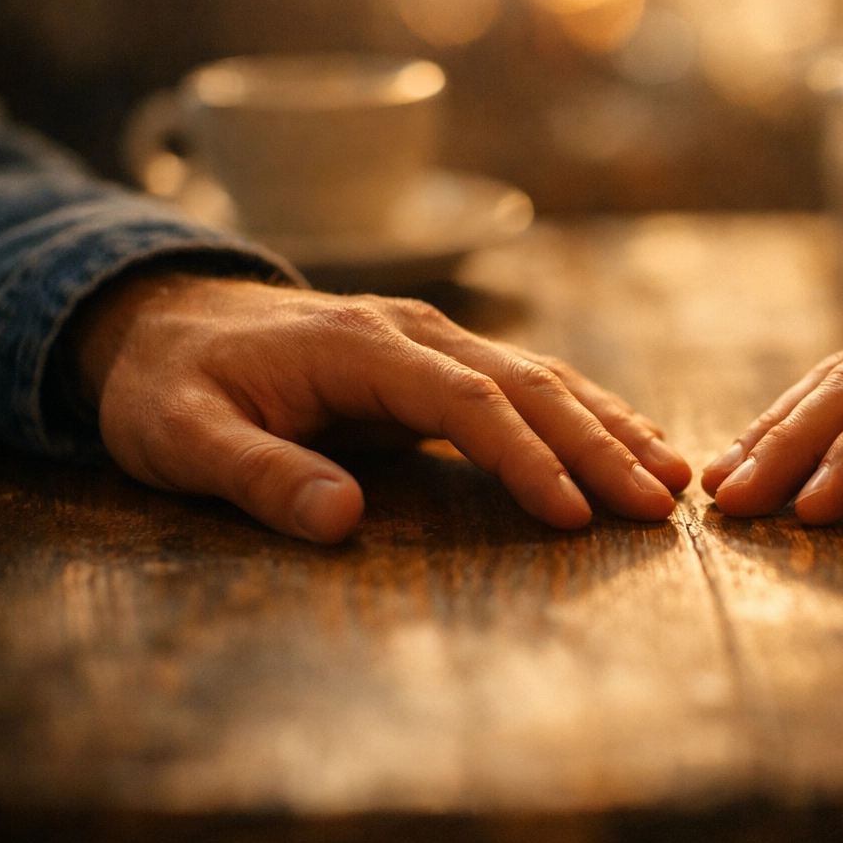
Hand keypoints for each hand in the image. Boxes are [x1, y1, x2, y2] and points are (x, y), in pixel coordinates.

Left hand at [67, 273, 690, 541]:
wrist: (168, 320)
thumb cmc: (172, 386)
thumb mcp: (183, 436)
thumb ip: (258, 474)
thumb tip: (341, 521)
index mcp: (360, 346)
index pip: (465, 399)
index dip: (524, 456)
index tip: (573, 514)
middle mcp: (413, 331)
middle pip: (526, 383)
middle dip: (599, 444)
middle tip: (661, 503)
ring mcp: (432, 339)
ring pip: (542, 375)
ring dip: (609, 424)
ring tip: (673, 475)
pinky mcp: (440, 360)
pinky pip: (528, 382)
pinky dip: (587, 412)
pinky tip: (628, 440)